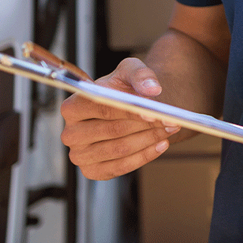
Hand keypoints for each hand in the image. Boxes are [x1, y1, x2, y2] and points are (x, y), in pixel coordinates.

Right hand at [60, 58, 180, 180]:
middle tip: (171, 121)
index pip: (102, 108)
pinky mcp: (92, 171)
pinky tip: (161, 144)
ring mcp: (79, 155)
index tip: (154, 112)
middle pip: (113, 131)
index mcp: (72, 106)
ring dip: (149, 140)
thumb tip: (153, 89)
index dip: (129, 111)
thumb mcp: (129, 71)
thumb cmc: (123, 89)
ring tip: (170, 130)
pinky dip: (144, 156)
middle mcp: (70, 133)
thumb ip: (140, 74)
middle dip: (145, 126)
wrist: (125, 108)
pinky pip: (121, 168)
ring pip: (119, 150)